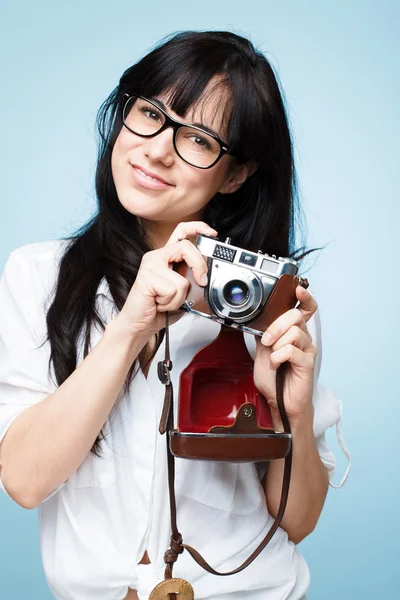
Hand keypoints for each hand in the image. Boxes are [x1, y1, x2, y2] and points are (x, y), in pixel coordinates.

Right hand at [116, 221, 216, 340]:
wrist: (138, 325)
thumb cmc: (158, 310)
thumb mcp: (182, 293)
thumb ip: (192, 281)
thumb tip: (206, 278)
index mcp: (166, 257)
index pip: (181, 231)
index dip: (197, 228)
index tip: (211, 233)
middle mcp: (156, 257)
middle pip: (186, 247)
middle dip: (199, 266)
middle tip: (201, 282)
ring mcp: (150, 266)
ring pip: (182, 279)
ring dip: (179, 298)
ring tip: (166, 301)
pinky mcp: (146, 278)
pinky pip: (173, 290)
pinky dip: (171, 302)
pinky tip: (159, 304)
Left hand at [253, 285, 318, 425]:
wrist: (278, 403)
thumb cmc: (273, 379)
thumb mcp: (261, 351)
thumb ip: (262, 334)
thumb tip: (255, 319)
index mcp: (294, 333)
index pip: (306, 309)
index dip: (305, 297)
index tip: (297, 289)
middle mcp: (304, 339)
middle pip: (296, 316)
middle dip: (276, 326)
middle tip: (266, 341)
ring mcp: (307, 350)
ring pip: (293, 332)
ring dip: (276, 344)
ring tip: (272, 357)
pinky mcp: (308, 363)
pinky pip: (291, 350)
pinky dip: (278, 356)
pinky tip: (276, 364)